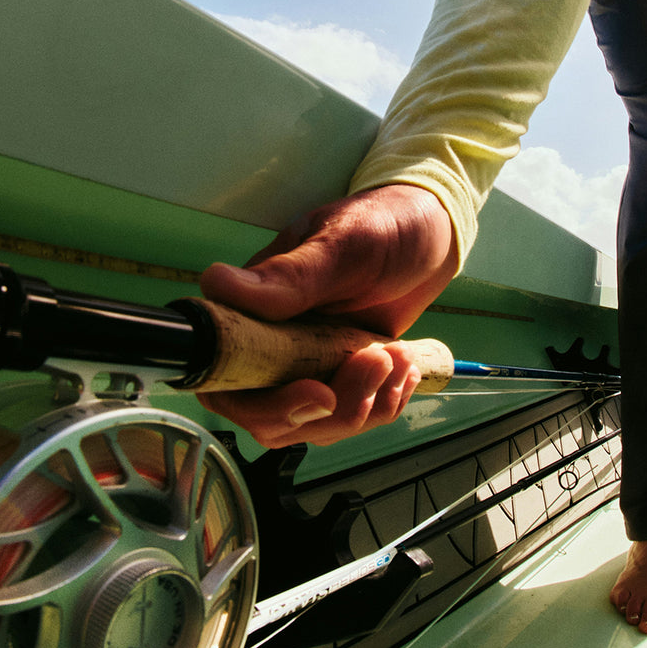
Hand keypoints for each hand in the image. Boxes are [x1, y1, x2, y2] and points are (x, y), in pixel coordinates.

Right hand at [195, 184, 457, 447]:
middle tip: (374, 363)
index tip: (318, 391)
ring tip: (397, 354)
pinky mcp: (338, 377)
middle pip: (266, 416)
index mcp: (251, 305)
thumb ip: (288, 275)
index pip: (225, 372)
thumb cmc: (381, 223)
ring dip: (363, 402)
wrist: (429, 234)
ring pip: (312, 424)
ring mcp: (304, 364)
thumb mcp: (342, 244)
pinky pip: (348, 417)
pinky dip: (382, 403)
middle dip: (327, 409)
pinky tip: (403, 367)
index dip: (262, 402)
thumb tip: (217, 284)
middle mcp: (267, 341)